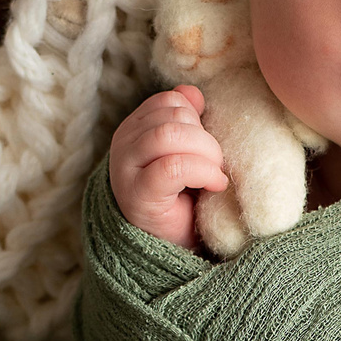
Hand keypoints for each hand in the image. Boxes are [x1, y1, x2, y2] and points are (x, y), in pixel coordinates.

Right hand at [108, 85, 228, 251]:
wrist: (171, 247)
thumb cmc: (182, 198)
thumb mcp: (188, 152)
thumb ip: (188, 121)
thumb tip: (192, 92)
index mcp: (134, 129)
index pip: (170, 101)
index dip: (198, 119)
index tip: (207, 148)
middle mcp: (123, 144)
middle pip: (172, 117)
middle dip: (206, 139)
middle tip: (217, 165)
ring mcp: (125, 169)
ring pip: (169, 135)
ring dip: (207, 154)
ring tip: (215, 176)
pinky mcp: (137, 194)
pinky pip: (172, 167)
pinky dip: (203, 172)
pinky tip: (214, 185)